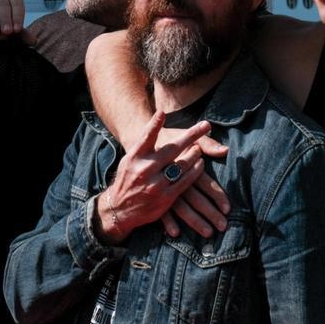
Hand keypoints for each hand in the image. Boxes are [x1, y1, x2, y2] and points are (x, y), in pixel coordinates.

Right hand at [94, 112, 211, 243]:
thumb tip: (159, 124)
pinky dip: (195, 171)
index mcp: (134, 157)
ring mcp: (155, 184)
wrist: (119, 210)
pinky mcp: (165, 198)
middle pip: (172, 148)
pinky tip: (200, 164)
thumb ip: (144, 145)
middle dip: (191, 136)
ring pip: (182, 165)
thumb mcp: (130, 160)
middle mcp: (144, 169)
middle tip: (205, 126)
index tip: (162, 113)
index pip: (145, 137)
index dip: (153, 125)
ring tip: (198, 149)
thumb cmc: (128, 179)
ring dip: (194, 154)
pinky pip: (186, 181)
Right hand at [153, 125, 229, 238]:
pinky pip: (161, 211)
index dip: (216, 193)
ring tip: (210, 232)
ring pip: (182, 208)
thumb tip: (226, 151)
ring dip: (196, 220)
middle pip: (195, 198)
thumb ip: (206, 143)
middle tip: (224, 221)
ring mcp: (158, 188)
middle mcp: (168, 175)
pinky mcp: (150, 194)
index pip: (202, 179)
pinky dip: (168, 222)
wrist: (132, 147)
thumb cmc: (162, 140)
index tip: (228, 207)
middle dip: (210, 212)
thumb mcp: (180, 137)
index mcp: (179, 162)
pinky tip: (176, 233)